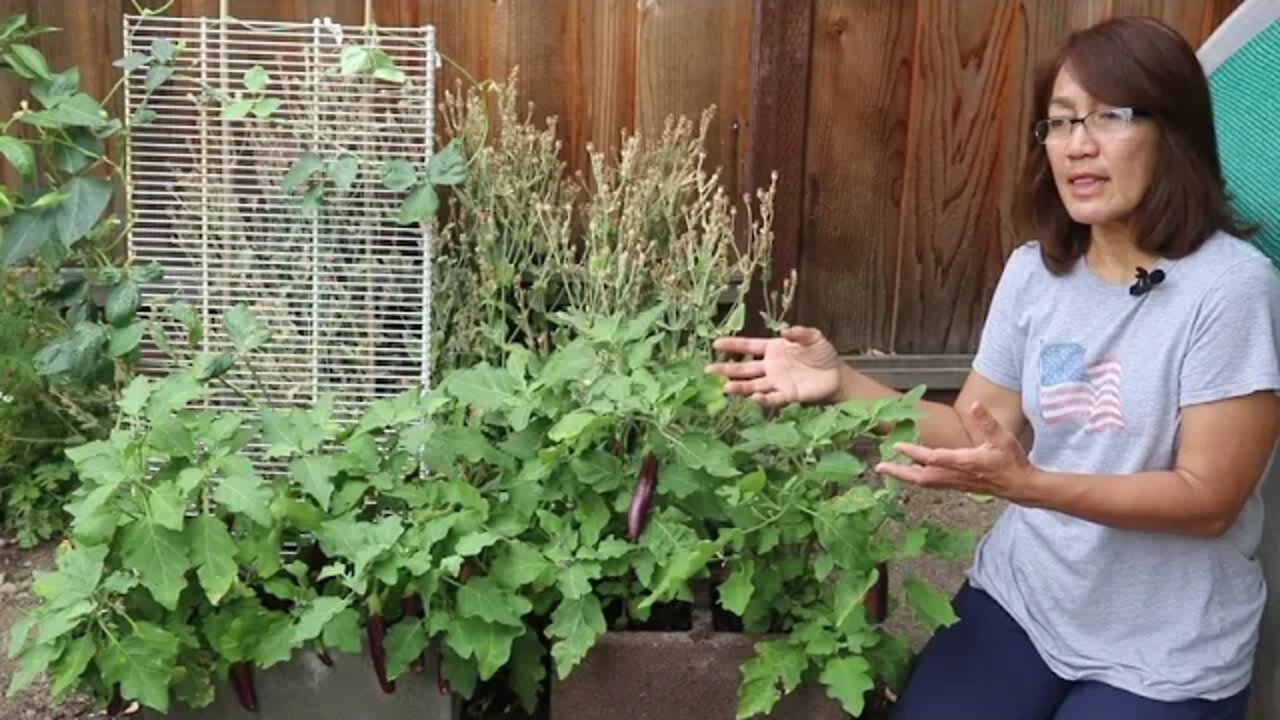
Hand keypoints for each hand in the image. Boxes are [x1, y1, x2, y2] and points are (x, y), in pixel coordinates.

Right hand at [705, 326, 841, 407]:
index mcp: (773, 350)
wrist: (837, 375)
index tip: (715, 344)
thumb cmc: (822, 354)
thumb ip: (799, 333)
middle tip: (708, 371)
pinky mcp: (787, 395)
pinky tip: (753, 397)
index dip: (732, 345)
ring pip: (753, 385)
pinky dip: (763, 398)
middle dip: (726, 369)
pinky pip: (772, 398)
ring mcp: (777, 382)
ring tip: (725, 387)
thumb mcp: (813, 337)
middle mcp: (770, 367)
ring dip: (739, 387)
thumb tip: (784, 330)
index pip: (748, 347)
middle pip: (744, 369)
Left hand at [875, 401, 1037, 503]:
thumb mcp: (1004, 438)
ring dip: (905, 477)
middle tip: (880, 467)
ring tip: (887, 469)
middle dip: (900, 472)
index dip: (915, 454)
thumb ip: (987, 422)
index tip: (898, 447)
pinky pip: (932, 484)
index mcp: (967, 461)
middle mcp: (957, 475)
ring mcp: (956, 483)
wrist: (1021, 487)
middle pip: (923, 477)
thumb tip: (975, 405)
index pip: (935, 458)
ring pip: (925, 483)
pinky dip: (916, 479)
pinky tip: (907, 474)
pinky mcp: (957, 486)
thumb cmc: (1012, 462)